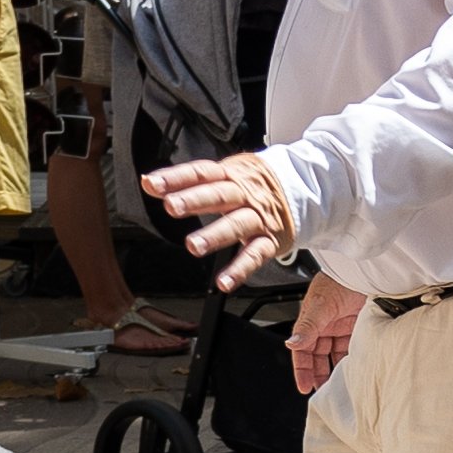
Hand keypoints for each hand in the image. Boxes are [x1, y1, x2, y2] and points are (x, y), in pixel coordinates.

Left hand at [149, 150, 296, 291]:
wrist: (301, 188)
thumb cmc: (254, 185)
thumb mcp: (227, 172)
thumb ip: (190, 181)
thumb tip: (151, 183)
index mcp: (230, 174)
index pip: (200, 173)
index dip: (175, 178)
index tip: (152, 184)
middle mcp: (244, 194)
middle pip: (218, 195)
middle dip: (194, 201)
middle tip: (172, 207)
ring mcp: (258, 217)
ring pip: (236, 224)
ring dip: (214, 235)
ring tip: (194, 245)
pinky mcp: (270, 240)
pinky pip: (255, 255)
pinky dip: (240, 269)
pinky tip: (224, 281)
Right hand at [286, 278, 363, 394]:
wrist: (363, 270)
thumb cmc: (338, 279)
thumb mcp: (320, 305)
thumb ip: (307, 326)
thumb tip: (292, 343)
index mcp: (310, 323)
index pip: (302, 353)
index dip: (302, 371)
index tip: (304, 387)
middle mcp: (324, 327)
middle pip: (318, 358)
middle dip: (319, 375)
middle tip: (323, 392)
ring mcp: (341, 328)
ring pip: (335, 355)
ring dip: (335, 370)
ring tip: (340, 386)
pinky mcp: (357, 327)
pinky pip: (352, 348)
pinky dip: (352, 360)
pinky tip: (355, 370)